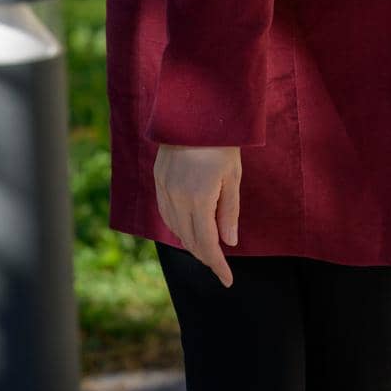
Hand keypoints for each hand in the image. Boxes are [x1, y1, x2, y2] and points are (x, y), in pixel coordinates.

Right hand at [154, 144, 240, 287]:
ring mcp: (164, 188)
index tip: (228, 280)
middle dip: (205, 256)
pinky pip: (165, 213)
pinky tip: (187, 227)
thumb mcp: (233, 175)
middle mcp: (177, 198)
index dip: (217, 265)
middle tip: (220, 265)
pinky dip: (176, 226)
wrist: (195, 110)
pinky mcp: (158, 179)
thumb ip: (229, 211)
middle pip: (189, 240)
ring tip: (206, 247)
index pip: (207, 244)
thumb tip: (228, 242)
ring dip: (190, 242)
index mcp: (199, 198)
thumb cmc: (221, 141)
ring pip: (175, 229)